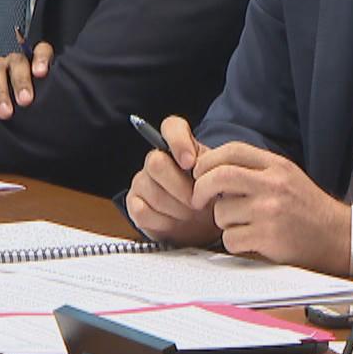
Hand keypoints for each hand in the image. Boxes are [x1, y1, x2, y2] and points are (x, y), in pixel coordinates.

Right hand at [0, 41, 54, 118]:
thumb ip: (48, 97)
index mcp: (33, 62)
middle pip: (18, 63)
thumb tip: (58, 109)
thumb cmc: (25, 103)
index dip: (41, 59)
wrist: (3, 106)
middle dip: (21, 82)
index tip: (41, 73)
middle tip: (25, 101)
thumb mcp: (40, 98)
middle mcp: (13, 60)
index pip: (41, 50)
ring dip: (0, 92)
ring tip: (4, 112)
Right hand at [127, 115, 220, 245]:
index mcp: (180, 147)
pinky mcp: (134, 204)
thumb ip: (213, 169)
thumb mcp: (218, 181)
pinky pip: (142, 211)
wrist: (202, 227)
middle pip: (156, 162)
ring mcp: (142, 181)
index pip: (171, 126)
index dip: (178, 142)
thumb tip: (205, 170)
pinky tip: (175, 223)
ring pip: (152, 191)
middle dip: (181, 188)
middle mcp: (156, 159)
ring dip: (176, 208)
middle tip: (198, 203)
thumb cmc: (210, 197)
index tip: (190, 163)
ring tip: (191, 214)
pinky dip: (162, 221)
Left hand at [190, 143, 351, 273]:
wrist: (336, 236)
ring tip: (244, 225)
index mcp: (277, 166)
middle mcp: (273, 184)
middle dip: (200, 189)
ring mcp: (269, 210)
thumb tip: (213, 169)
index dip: (208, 161)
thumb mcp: (287, 176)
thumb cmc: (307, 208)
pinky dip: (234, 243)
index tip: (200, 174)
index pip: (232, 150)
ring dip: (224, 222)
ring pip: (221, 212)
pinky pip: (230, 239)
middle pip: (219, 176)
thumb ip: (255, 169)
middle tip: (198, 200)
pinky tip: (251, 241)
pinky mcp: (267, 236)